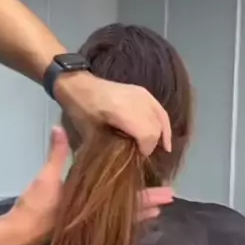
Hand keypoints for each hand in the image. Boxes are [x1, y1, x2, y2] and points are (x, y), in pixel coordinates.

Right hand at [7, 127, 173, 244]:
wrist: (19, 232)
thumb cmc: (35, 207)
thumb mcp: (45, 178)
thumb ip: (56, 153)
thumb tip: (58, 128)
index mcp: (94, 207)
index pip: (128, 201)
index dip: (149, 197)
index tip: (168, 194)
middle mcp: (97, 220)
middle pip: (131, 213)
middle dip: (150, 205)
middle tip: (170, 199)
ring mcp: (91, 225)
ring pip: (122, 220)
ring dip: (139, 212)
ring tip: (157, 208)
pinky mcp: (84, 227)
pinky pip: (110, 222)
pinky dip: (123, 217)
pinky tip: (128, 214)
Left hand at [55, 72, 171, 156]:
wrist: (80, 86)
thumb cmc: (81, 112)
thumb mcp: (92, 133)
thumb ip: (114, 144)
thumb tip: (132, 157)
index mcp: (122, 111)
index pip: (146, 135)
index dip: (145, 149)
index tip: (138, 157)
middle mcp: (137, 101)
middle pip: (155, 128)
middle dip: (151, 143)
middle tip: (141, 153)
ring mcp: (142, 94)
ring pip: (160, 119)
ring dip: (160, 135)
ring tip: (161, 149)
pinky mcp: (143, 92)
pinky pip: (160, 110)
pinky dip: (164, 124)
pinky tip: (165, 137)